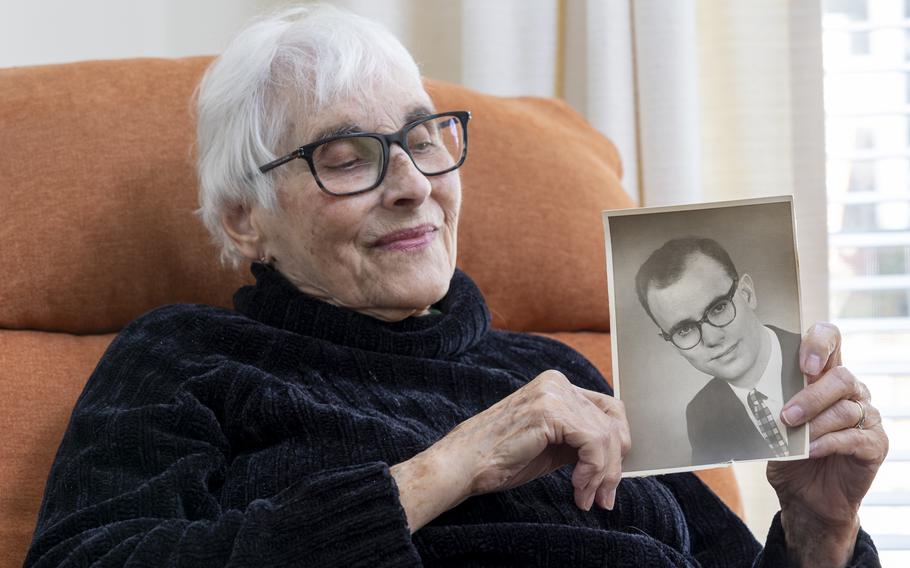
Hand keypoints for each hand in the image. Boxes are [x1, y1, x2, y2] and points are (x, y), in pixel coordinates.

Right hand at [391, 370, 629, 531]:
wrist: (463, 465)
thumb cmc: (500, 459)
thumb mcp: (551, 445)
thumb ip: (579, 440)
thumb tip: (617, 455)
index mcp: (556, 386)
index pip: (609, 408)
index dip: (617, 445)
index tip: (609, 480)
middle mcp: (557, 383)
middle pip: (611, 422)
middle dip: (613, 466)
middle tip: (603, 498)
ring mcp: (553, 394)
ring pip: (605, 436)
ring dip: (602, 475)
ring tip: (586, 498)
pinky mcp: (550, 411)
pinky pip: (593, 443)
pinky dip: (592, 471)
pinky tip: (577, 489)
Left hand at [767, 322, 888, 565]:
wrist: (805, 496)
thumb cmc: (789, 453)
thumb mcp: (774, 424)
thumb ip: (775, 404)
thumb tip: (758, 392)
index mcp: (823, 376)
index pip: (831, 339)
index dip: (820, 343)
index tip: (804, 365)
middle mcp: (850, 392)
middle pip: (842, 377)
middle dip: (811, 396)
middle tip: (788, 416)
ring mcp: (866, 417)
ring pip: (847, 408)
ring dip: (817, 423)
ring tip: (797, 438)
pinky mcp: (874, 444)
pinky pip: (856, 437)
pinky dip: (830, 443)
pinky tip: (813, 451)